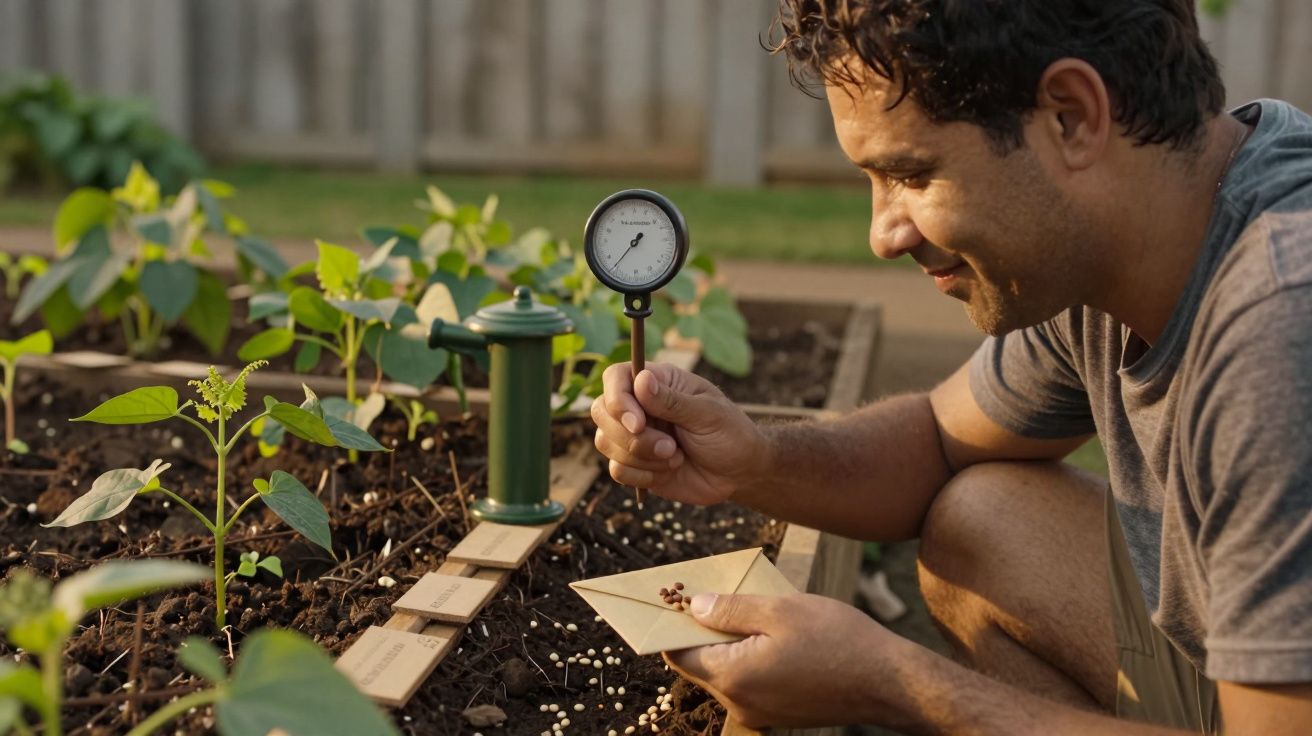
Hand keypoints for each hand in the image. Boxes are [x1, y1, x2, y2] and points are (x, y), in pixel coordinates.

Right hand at [591, 362, 765, 504]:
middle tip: (670, 447)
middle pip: (602, 411)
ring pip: (605, 442)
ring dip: (641, 457)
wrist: (739, 473)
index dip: (618, 399)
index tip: (638, 424)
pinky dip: (642, 476)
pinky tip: (668, 472)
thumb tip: (641, 380)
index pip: (616, 377)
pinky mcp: (634, 464)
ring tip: (675, 457)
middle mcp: (639, 405)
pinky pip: (617, 470)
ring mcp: (634, 435)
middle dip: (631, 436)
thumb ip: (672, 400)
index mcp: (657, 382)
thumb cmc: (730, 434)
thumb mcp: (708, 414)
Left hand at [664, 593, 890, 728]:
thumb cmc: (839, 640)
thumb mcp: (780, 610)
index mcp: (732, 677)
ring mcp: (759, 713)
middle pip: (701, 662)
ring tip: (758, 611)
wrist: (889, 683)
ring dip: (732, 641)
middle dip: (706, 628)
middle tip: (721, 593)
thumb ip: (730, 609)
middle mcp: (739, 704)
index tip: (679, 597)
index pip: (678, 653)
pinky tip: (776, 634)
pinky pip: (750, 681)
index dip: (674, 624)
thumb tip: (693, 607)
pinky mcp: (777, 714)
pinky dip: (751, 656)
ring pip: (727, 671)